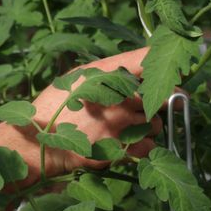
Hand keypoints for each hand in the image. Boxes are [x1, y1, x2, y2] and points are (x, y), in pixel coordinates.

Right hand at [0, 47, 161, 183]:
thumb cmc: (53, 107)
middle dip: (155, 103)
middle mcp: (115, 96)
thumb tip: (136, 71)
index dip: (164, 65)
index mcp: (103, 74)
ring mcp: (118, 124)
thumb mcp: (76, 78)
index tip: (174, 69)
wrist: (36, 142)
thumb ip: (106, 72)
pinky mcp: (119, 149)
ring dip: (149, 127)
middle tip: (145, 108)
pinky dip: (142, 147)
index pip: (146, 61)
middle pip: (158, 96)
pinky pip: (148, 147)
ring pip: (156, 124)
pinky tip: (126, 144)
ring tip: (128, 128)